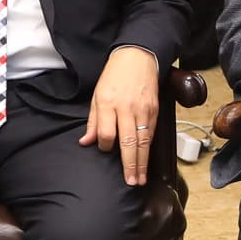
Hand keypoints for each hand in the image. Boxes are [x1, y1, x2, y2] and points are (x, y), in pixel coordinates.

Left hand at [76, 45, 166, 187]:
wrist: (137, 57)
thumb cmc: (114, 76)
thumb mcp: (97, 95)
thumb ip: (93, 121)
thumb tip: (86, 142)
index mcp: (108, 103)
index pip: (106, 133)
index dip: (105, 145)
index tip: (105, 149)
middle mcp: (126, 108)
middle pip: (129, 141)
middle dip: (130, 165)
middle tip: (131, 182)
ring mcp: (143, 109)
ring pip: (144, 140)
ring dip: (142, 162)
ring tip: (140, 178)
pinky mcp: (154, 109)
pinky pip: (152, 132)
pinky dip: (149, 148)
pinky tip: (147, 160)